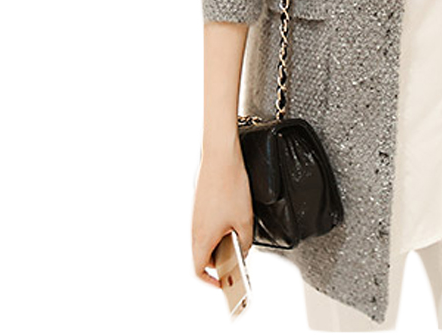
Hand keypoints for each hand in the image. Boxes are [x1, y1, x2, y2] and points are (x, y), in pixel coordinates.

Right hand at [191, 140, 253, 287]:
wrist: (220, 158)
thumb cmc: (231, 188)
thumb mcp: (245, 221)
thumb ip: (245, 242)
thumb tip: (243, 250)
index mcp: (202, 238)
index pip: (199, 270)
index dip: (210, 280)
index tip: (223, 283)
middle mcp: (195, 229)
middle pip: (204, 254)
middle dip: (220, 260)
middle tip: (237, 260)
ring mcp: (197, 215)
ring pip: (206, 238)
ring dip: (221, 243)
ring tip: (240, 239)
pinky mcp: (201, 204)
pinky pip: (208, 224)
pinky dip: (220, 229)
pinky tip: (235, 222)